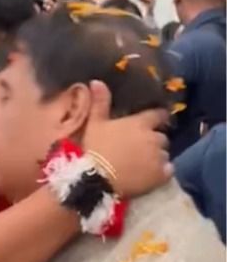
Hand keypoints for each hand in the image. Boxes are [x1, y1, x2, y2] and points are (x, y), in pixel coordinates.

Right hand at [81, 80, 170, 197]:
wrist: (95, 180)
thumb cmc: (94, 149)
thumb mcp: (94, 124)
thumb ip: (100, 102)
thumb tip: (97, 81)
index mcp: (140, 123)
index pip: (159, 115)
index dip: (156, 119)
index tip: (151, 123)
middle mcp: (154, 137)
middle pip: (161, 137)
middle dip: (153, 141)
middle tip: (138, 149)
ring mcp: (159, 156)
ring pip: (164, 154)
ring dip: (156, 157)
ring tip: (141, 165)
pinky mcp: (161, 174)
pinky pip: (167, 170)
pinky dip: (161, 172)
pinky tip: (148, 175)